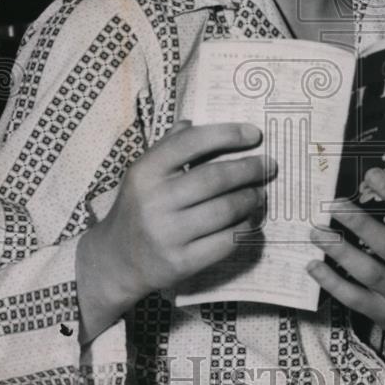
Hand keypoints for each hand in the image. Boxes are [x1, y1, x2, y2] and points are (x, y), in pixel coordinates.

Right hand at [76, 120, 275, 341]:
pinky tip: (250, 220)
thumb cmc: (138, 208)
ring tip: (260, 193)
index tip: (254, 134)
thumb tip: (194, 122)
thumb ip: (168, 147)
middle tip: (269, 166)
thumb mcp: (143, 174)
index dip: (227, 134)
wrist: (116, 260)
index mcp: (145, 172)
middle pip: (215, 178)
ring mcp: (167, 235)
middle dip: (250, 169)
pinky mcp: (181, 263)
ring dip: (251, 199)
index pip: (191, 143)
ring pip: (225, 210)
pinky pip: (225, 242)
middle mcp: (154, 202)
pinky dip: (244, 228)